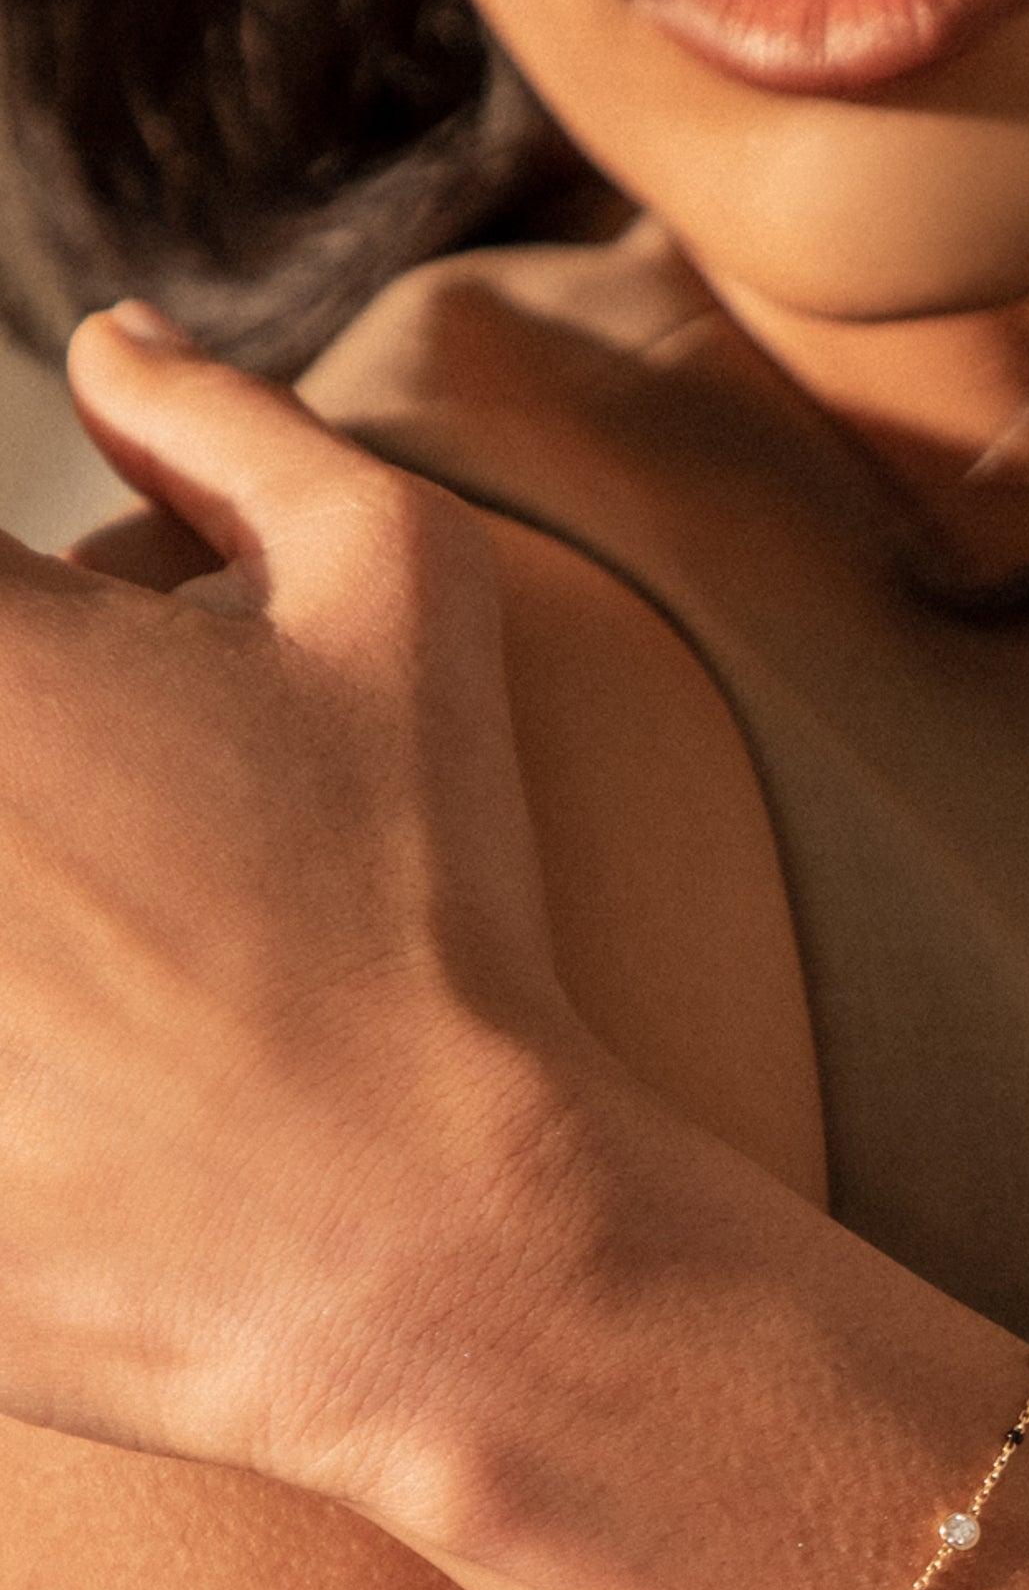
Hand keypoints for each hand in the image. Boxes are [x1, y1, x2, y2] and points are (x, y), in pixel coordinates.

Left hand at [0, 307, 594, 1493]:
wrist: (419, 1241)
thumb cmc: (425, 915)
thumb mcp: (408, 602)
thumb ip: (239, 426)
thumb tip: (110, 347)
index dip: (27, 654)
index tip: (83, 728)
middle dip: (24, 795)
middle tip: (101, 864)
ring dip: (1, 914)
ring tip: (80, 965)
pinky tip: (51, 1072)